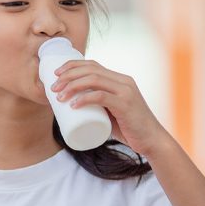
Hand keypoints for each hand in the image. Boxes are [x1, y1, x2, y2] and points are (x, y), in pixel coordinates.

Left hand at [49, 59, 174, 157]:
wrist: (152, 140)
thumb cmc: (131, 129)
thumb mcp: (113, 113)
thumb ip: (100, 108)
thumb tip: (76, 108)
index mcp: (120, 80)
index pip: (93, 65)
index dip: (72, 65)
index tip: (56, 74)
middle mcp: (123, 81)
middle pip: (90, 69)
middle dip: (68, 75)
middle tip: (53, 87)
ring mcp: (125, 92)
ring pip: (93, 80)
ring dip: (72, 85)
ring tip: (58, 96)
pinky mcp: (125, 104)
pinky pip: (101, 96)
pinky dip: (84, 98)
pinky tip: (73, 105)